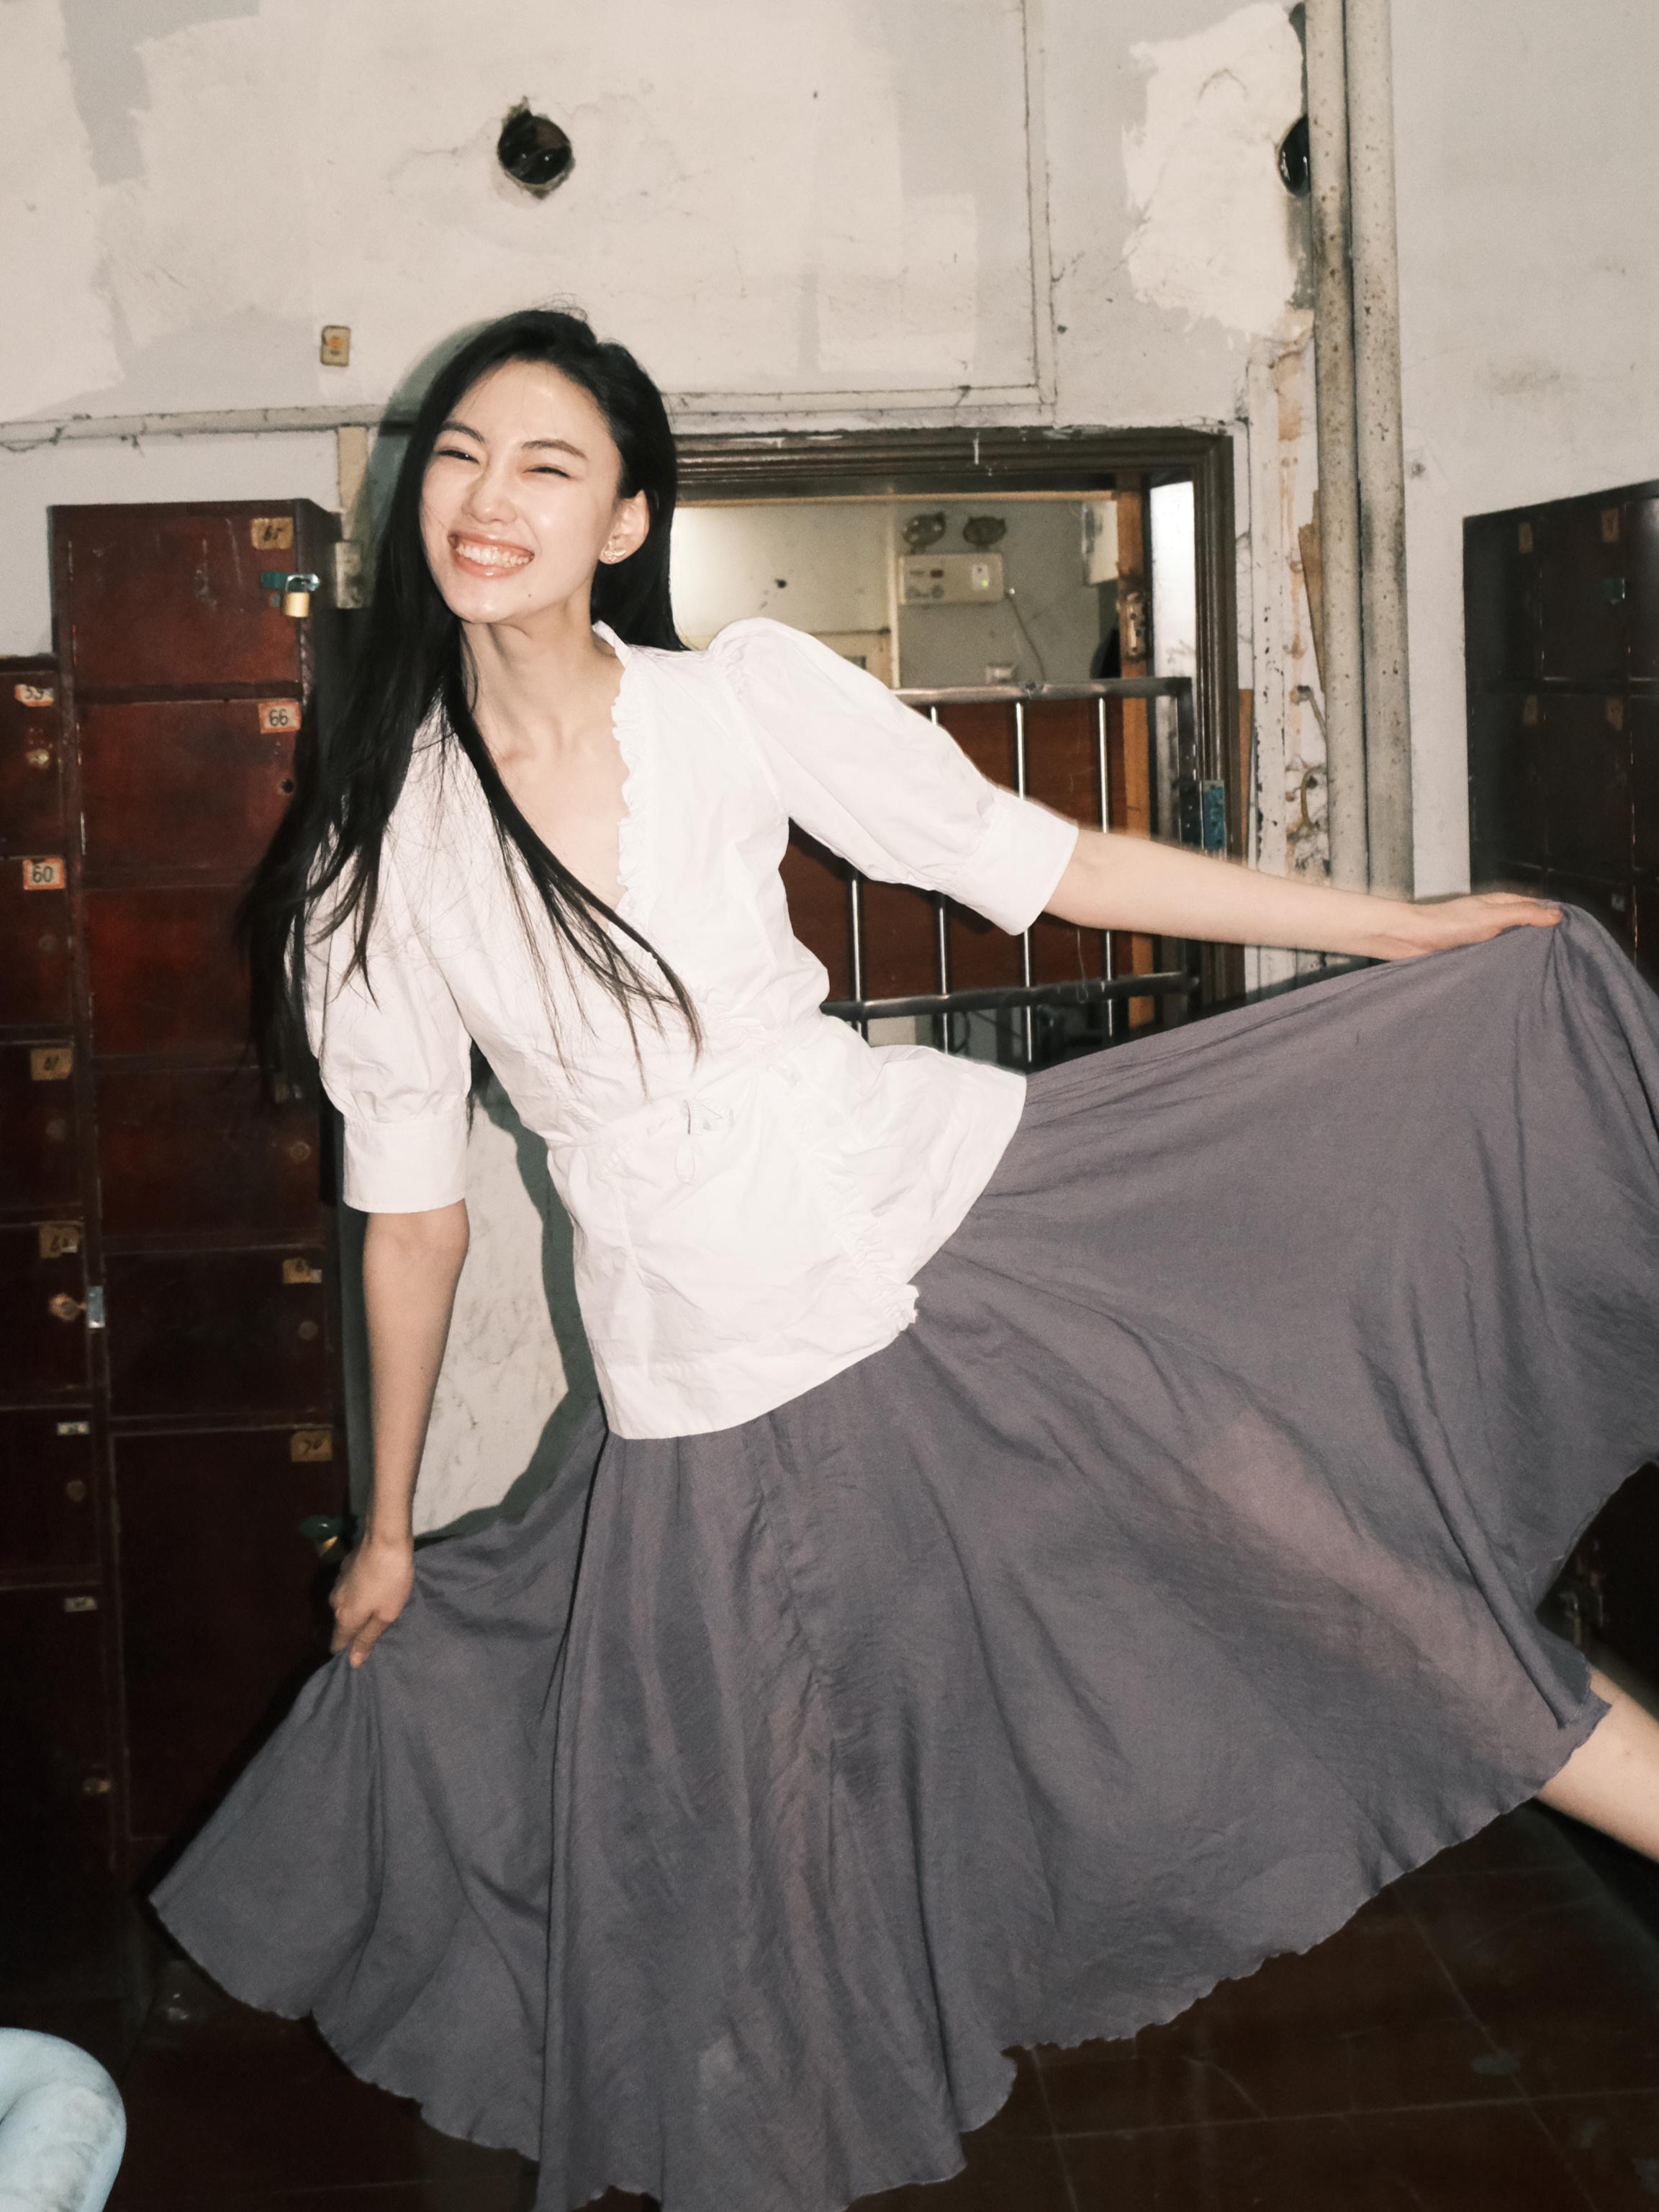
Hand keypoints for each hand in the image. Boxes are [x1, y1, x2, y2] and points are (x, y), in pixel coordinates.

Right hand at [330, 1531, 413, 1666]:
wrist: (385, 1540)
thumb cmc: (390, 1582)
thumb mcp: (385, 1615)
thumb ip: (367, 1638)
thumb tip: (352, 1662)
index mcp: (344, 1618)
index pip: (338, 1644)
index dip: (348, 1651)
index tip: (361, 1653)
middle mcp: (335, 1603)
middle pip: (341, 1625)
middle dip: (354, 1630)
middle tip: (375, 1629)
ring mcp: (338, 1584)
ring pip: (345, 1606)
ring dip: (357, 1610)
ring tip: (375, 1608)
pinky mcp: (344, 1570)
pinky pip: (349, 1591)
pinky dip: (358, 1594)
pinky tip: (373, 1590)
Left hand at [1366, 891, 1561, 960]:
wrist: (1409, 940)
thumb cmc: (1446, 924)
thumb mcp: (1491, 916)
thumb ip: (1524, 914)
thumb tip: (1557, 914)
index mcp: (1502, 904)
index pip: (1538, 908)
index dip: (1555, 919)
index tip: (1576, 935)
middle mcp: (1495, 918)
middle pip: (1528, 928)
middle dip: (1544, 940)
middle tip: (1567, 960)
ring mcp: (1484, 937)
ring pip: (1513, 945)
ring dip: (1526, 956)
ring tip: (1547, 973)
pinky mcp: (1473, 954)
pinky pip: (1497, 959)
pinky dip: (1508, 966)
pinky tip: (1517, 979)